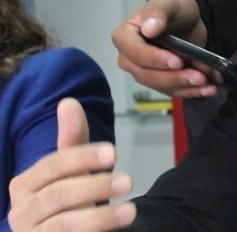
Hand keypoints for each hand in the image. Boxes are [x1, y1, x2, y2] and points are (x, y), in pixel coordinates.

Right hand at [7, 98, 135, 230]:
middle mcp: (20, 211)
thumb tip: (68, 102)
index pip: (52, 165)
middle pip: (58, 194)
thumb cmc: (68, 200)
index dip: (82, 157)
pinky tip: (118, 227)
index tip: (113, 152)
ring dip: (100, 216)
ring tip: (130, 210)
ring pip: (64, 224)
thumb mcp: (73, 169)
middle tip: (128, 180)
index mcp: (24, 184)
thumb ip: (72, 139)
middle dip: (95, 186)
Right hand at [112, 0, 219, 97]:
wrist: (190, 19)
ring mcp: (145, 72)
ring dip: (186, 87)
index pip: (134, 53)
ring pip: (162, 86)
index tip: (177, 61)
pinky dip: (193, 91)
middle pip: (147, 75)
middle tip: (199, 77)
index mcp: (125, 36)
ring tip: (209, 84)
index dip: (155, 59)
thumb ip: (157, 12)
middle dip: (175, 78)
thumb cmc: (175, 8)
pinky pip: (174, 90)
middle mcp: (130, 58)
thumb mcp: (169, 3)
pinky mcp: (162, 81)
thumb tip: (148, 29)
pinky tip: (210, 88)